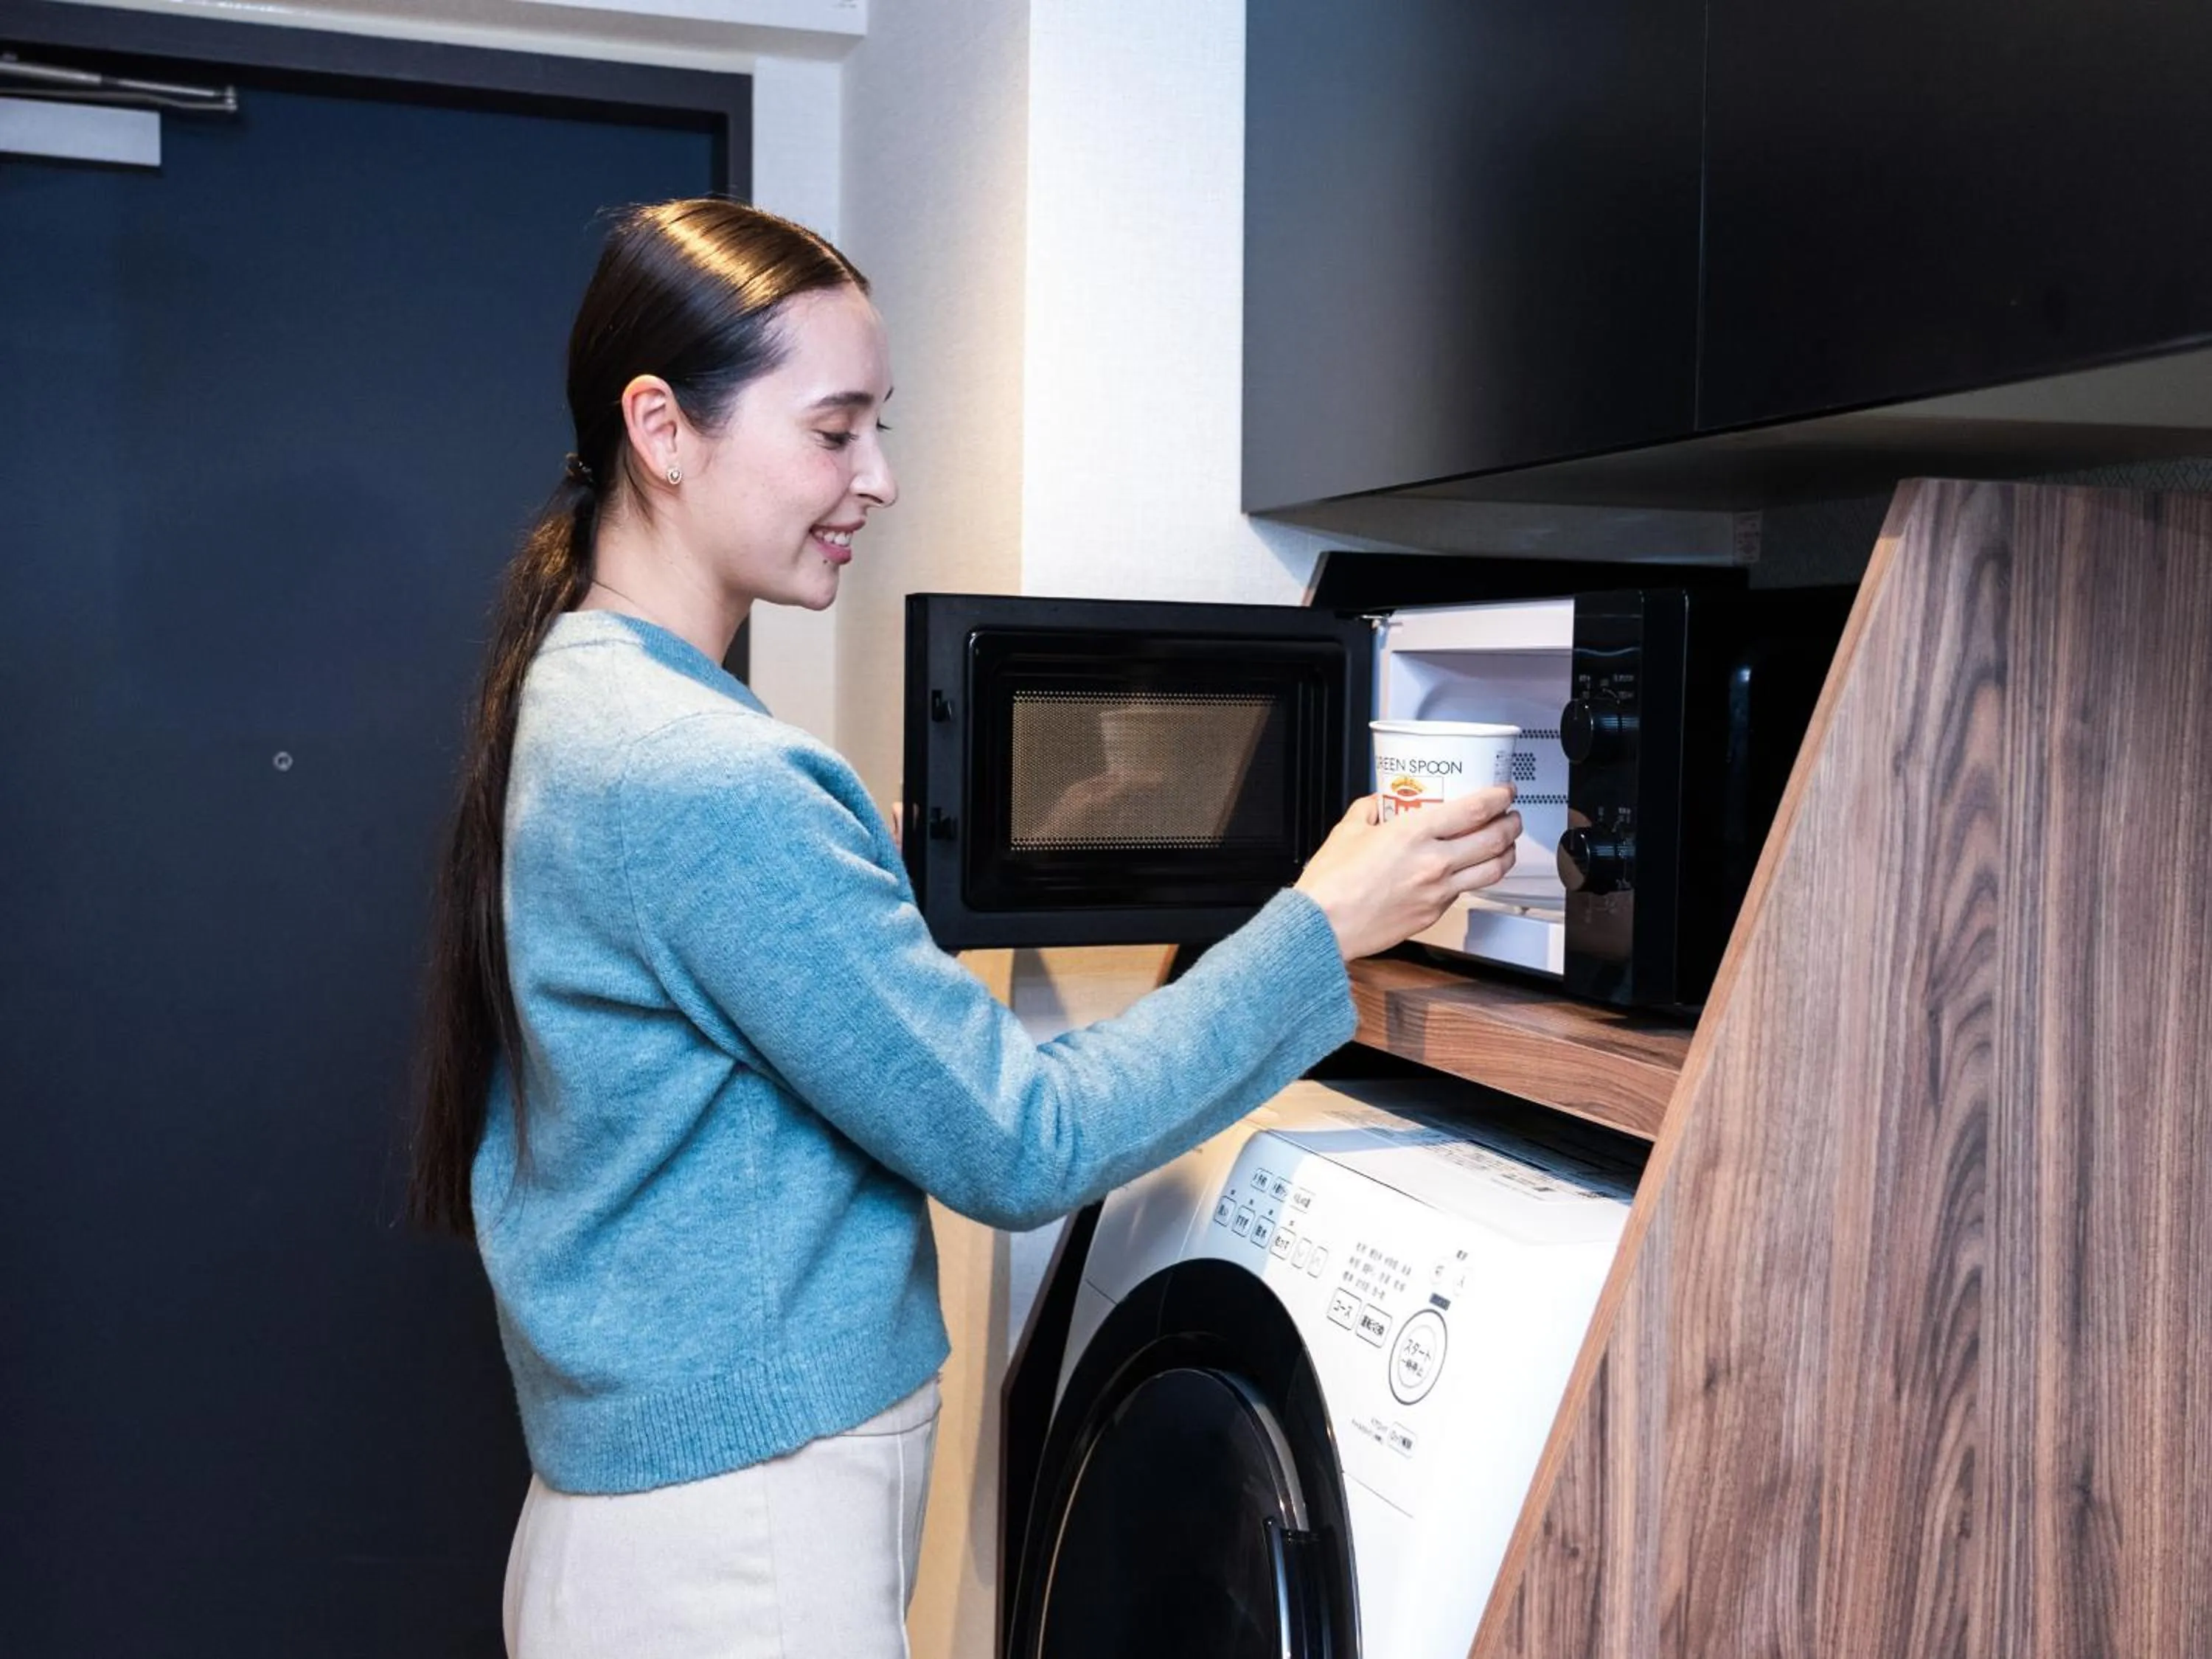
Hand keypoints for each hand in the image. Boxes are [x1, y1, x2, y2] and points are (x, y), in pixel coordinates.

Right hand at [1293, 786, 1521, 961]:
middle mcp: (1434, 863)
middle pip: (1495, 840)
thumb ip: (1369, 809)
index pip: (1475, 810)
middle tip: (1512, 816)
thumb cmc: (1332, 883)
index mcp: (1414, 834)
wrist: (1324, 925)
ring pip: (1492, 871)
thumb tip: (1379, 801)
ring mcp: (1438, 892)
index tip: (1505, 791)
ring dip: (1507, 854)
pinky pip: (1465, 892)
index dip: (1499, 797)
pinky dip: (1475, 878)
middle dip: (1511, 824)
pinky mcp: (1434, 915)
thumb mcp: (1348, 830)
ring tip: (1505, 845)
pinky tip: (1469, 871)